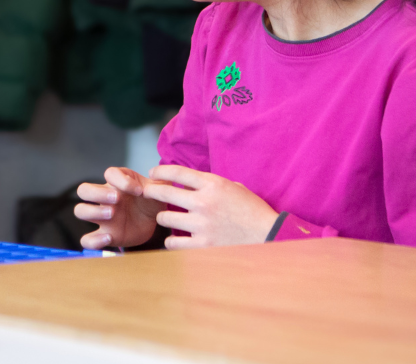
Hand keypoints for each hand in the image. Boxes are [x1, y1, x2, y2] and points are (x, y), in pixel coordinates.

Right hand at [74, 166, 165, 249]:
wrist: (152, 222)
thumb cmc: (151, 200)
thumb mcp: (158, 189)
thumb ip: (162, 182)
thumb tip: (164, 176)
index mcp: (118, 182)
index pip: (110, 173)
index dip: (121, 180)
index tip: (139, 190)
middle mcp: (105, 197)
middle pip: (84, 189)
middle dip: (97, 193)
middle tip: (116, 200)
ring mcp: (102, 217)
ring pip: (80, 210)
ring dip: (92, 212)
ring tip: (111, 215)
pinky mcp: (104, 234)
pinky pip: (87, 239)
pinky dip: (93, 241)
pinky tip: (109, 238)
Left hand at [142, 164, 276, 247]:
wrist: (268, 235)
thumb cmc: (253, 211)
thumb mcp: (235, 188)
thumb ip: (213, 185)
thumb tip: (193, 182)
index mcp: (213, 185)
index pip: (178, 172)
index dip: (161, 170)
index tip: (153, 172)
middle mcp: (204, 202)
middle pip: (164, 193)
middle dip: (152, 191)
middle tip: (147, 192)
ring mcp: (201, 224)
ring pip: (165, 217)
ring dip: (164, 217)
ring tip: (167, 218)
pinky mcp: (202, 245)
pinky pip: (173, 242)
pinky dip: (172, 240)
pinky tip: (175, 239)